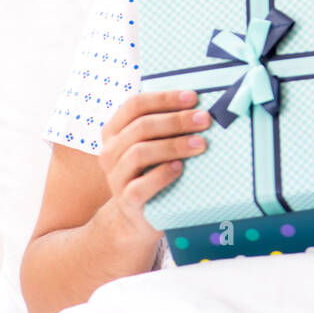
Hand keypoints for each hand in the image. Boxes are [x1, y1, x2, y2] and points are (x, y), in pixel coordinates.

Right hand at [99, 89, 211, 239]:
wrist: (139, 215)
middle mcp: (110, 152)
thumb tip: (200, 105)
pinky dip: (161, 174)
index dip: (164, 98)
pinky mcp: (126, 201)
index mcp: (114, 131)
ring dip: (173, 145)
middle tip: (204, 119)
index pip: (135, 105)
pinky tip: (180, 168)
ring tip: (200, 144)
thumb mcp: (153, 144)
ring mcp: (115, 177)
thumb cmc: (152, 169)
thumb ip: (166, 125)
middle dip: (176, 120)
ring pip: (139, 153)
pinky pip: (140, 186)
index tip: (193, 97)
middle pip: (141, 126)